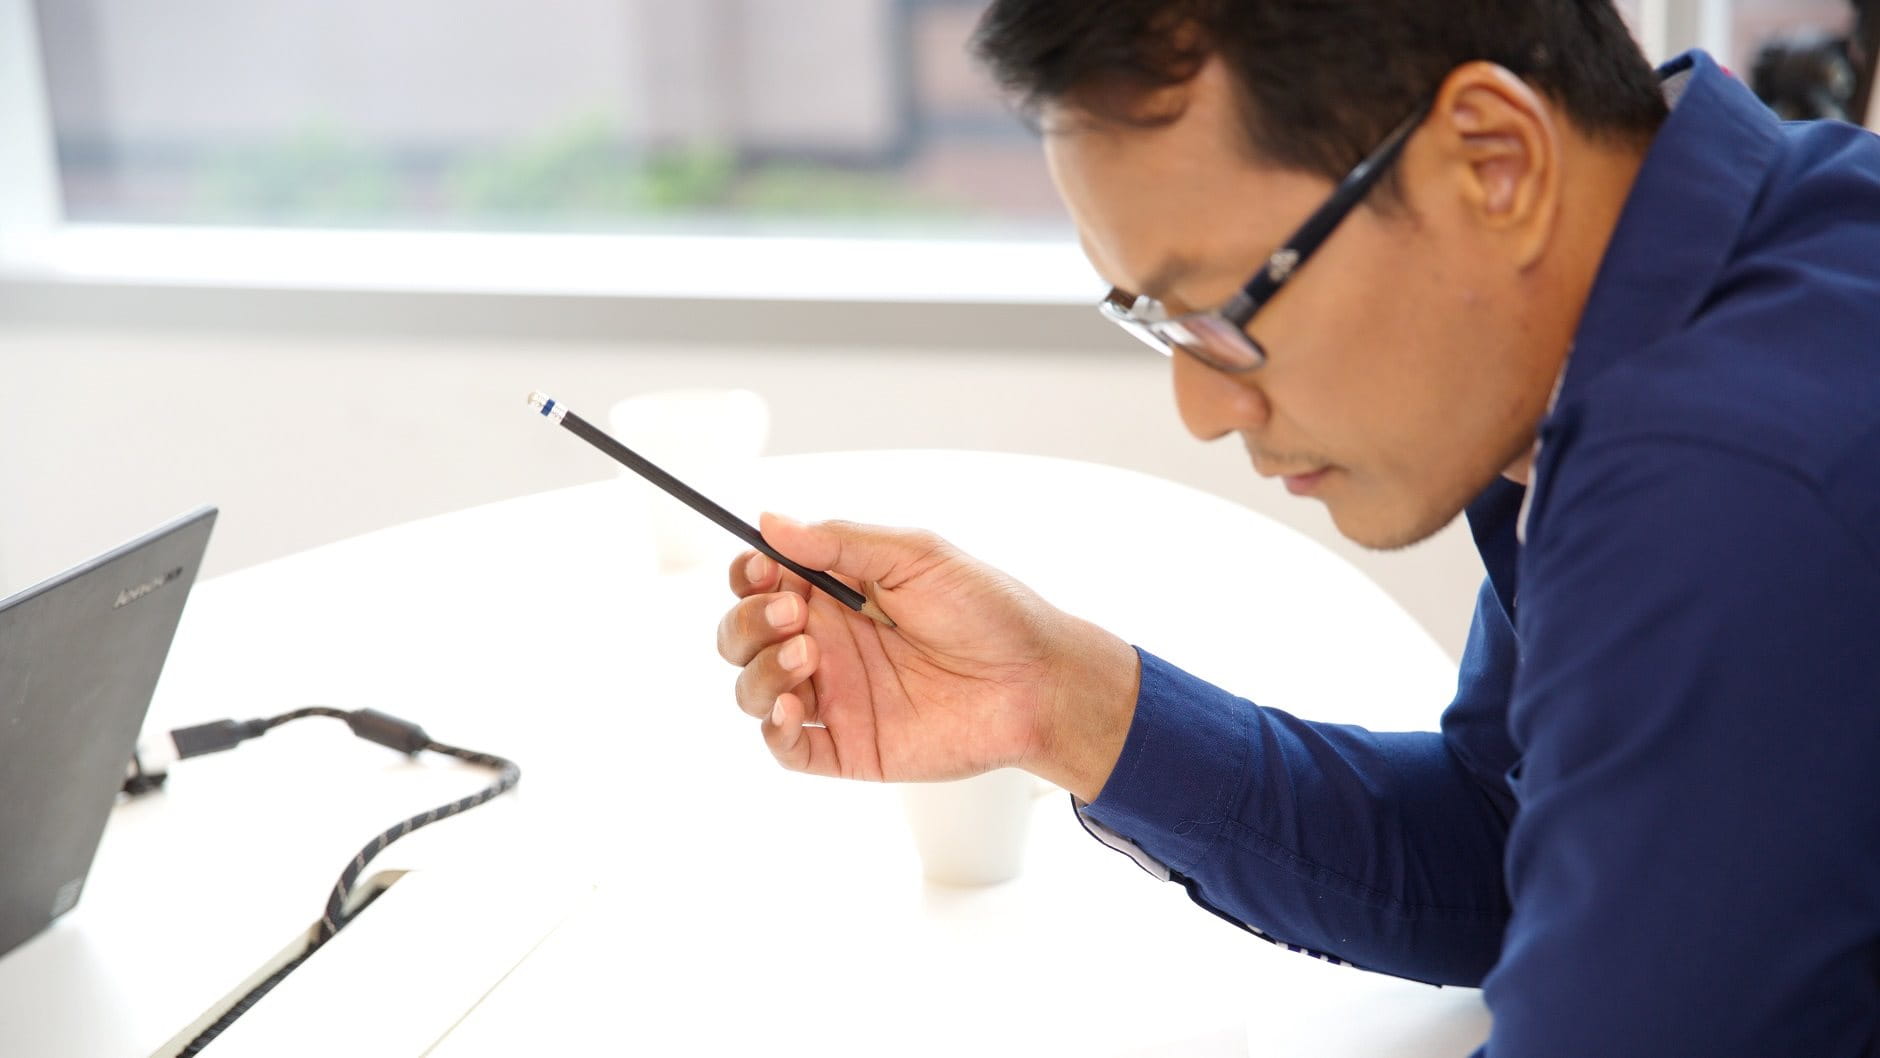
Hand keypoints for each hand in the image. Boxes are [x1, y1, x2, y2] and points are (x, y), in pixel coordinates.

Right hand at [715, 512, 1139, 798]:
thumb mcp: (914, 557)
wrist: (1035, 679)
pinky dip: (773, 729)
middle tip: (793, 612)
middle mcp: (825, 643)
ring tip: (807, 654)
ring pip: (752, 689)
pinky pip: (786, 747)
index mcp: (835, 593)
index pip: (759, 582)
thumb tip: (769, 522)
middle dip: (748, 621)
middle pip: (742, 635)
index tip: (760, 569)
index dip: (747, 575)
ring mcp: (833, 696)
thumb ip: (840, 543)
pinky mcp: (847, 746)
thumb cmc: (987, 611)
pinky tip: (793, 707)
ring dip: (760, 669)